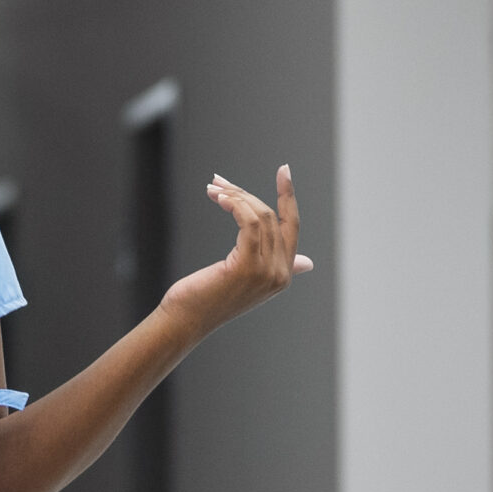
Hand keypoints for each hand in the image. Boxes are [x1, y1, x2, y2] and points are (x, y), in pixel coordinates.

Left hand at [158, 166, 312, 338]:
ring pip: (259, 216)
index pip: (293, 227)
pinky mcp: (247, 267)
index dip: (289, 197)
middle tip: (217, 181)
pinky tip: (218, 198)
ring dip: (233, 196)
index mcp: (283, 275)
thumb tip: (308, 263)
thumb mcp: (245, 279)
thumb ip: (274, 266)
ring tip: (212, 189)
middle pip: (271, 217)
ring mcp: (266, 272)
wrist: (184, 321)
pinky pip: (248, 222)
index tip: (284, 170)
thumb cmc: (206, 298)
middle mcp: (280, 274)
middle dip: (244, 193)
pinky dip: (234, 205)